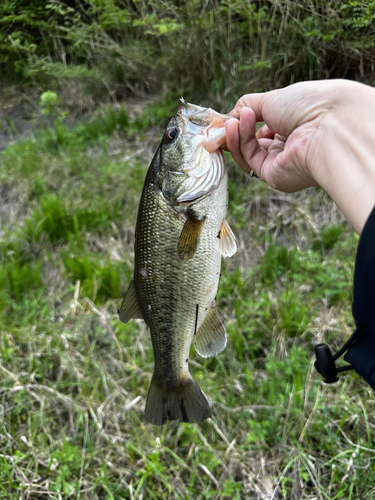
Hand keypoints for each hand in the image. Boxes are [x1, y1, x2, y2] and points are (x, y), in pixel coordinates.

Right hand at [224, 80, 374, 232]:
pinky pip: (250, 159)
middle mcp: (288, 146)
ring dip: (237, 135)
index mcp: (293, 126)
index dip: (244, 122)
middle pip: (252, 143)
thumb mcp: (273, 98)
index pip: (262, 127)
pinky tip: (239, 125)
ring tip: (232, 121)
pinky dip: (241, 142)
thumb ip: (248, 105)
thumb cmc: (309, 105)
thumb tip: (231, 115)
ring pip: (247, 152)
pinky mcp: (274, 176)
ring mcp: (281, 162)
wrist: (328, 125)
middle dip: (236, 131)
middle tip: (223, 122)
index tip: (230, 116)